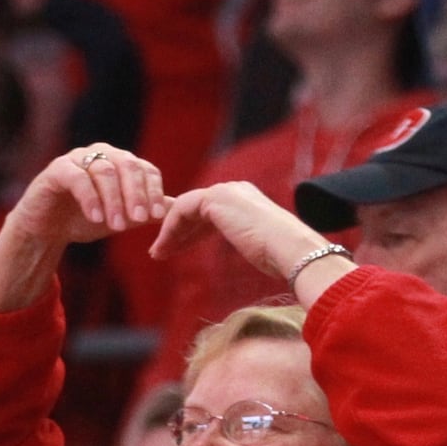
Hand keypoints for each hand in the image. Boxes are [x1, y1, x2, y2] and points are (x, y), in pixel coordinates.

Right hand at [8, 143, 166, 246]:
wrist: (47, 230)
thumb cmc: (85, 221)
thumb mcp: (120, 219)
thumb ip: (143, 212)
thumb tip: (174, 208)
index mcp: (121, 164)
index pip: (146, 170)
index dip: (153, 192)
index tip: (156, 216)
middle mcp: (102, 155)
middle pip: (128, 166)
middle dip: (136, 194)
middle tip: (139, 220)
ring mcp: (78, 159)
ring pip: (104, 172)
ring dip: (113, 200)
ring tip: (116, 226)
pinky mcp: (57, 169)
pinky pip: (77, 178)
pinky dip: (89, 198)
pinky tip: (95, 218)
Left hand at [150, 181, 326, 275]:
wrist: (290, 249)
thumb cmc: (281, 255)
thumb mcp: (257, 244)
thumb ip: (246, 239)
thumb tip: (250, 249)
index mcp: (246, 199)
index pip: (209, 213)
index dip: (190, 232)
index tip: (176, 249)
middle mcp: (234, 190)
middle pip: (194, 209)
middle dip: (176, 231)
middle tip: (159, 251)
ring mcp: (224, 192)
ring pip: (184, 209)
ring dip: (168, 232)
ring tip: (156, 253)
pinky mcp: (215, 199)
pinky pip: (181, 211)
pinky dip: (169, 229)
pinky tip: (163, 247)